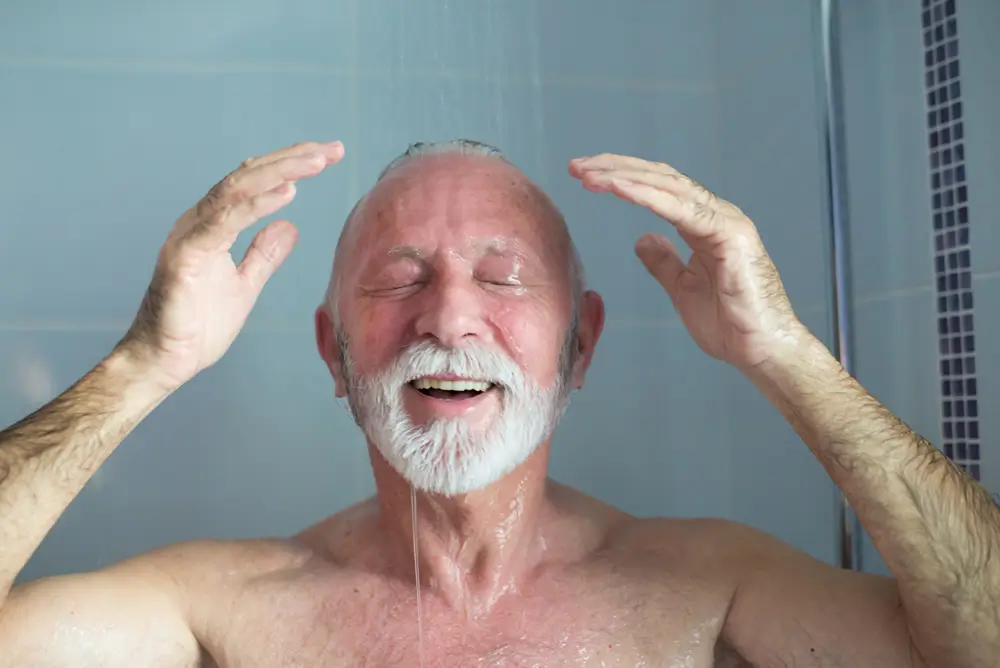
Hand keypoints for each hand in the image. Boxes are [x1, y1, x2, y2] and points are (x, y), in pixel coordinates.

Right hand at [121, 141, 344, 389]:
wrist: (165, 361)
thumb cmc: (196, 326)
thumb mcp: (245, 285)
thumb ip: (263, 255)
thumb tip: (288, 226)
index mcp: (214, 226)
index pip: (255, 183)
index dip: (290, 166)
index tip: (327, 155)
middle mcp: (200, 222)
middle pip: (249, 176)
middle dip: (292, 159)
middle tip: (331, 149)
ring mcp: (190, 235)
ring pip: (236, 189)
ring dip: (279, 172)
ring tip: (315, 161)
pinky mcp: (185, 256)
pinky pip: (223, 222)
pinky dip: (256, 205)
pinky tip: (286, 193)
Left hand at [569, 153, 804, 369]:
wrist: (763, 351)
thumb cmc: (730, 325)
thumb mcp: (682, 288)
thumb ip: (664, 262)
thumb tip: (642, 239)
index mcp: (706, 224)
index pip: (660, 188)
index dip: (623, 177)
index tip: (586, 177)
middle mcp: (718, 215)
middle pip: (660, 178)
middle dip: (616, 167)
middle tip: (577, 166)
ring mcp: (727, 221)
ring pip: (667, 186)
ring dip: (624, 175)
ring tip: (588, 173)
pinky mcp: (731, 235)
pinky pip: (680, 209)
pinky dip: (646, 195)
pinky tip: (617, 188)